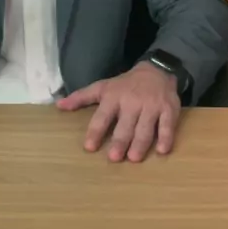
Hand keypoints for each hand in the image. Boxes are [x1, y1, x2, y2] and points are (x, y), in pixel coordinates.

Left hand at [57, 62, 180, 162]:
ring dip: (140, 143)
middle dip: (119, 141)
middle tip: (114, 157)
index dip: (95, 131)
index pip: (102, 116)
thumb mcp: (102, 87)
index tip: (89, 147)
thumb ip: (81, 97)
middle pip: (125, 125)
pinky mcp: (169, 109)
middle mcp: (132, 102)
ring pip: (145, 127)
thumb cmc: (125, 84)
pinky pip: (168, 125)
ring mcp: (151, 106)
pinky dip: (166, 137)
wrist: (156, 70)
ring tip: (134, 158)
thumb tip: (59, 106)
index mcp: (113, 97)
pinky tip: (162, 150)